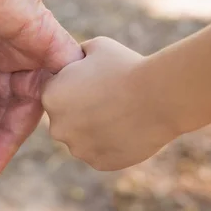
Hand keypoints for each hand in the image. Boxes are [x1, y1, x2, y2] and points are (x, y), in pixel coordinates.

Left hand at [42, 37, 173, 170]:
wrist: (159, 96)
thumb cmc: (127, 66)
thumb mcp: (96, 47)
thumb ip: (76, 55)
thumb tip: (73, 59)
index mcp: (51, 96)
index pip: (55, 92)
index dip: (76, 85)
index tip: (97, 81)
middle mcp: (57, 127)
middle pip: (66, 118)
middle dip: (82, 109)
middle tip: (110, 98)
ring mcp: (78, 148)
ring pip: (82, 138)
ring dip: (96, 128)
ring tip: (123, 113)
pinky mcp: (98, 163)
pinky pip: (101, 152)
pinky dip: (112, 143)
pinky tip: (129, 129)